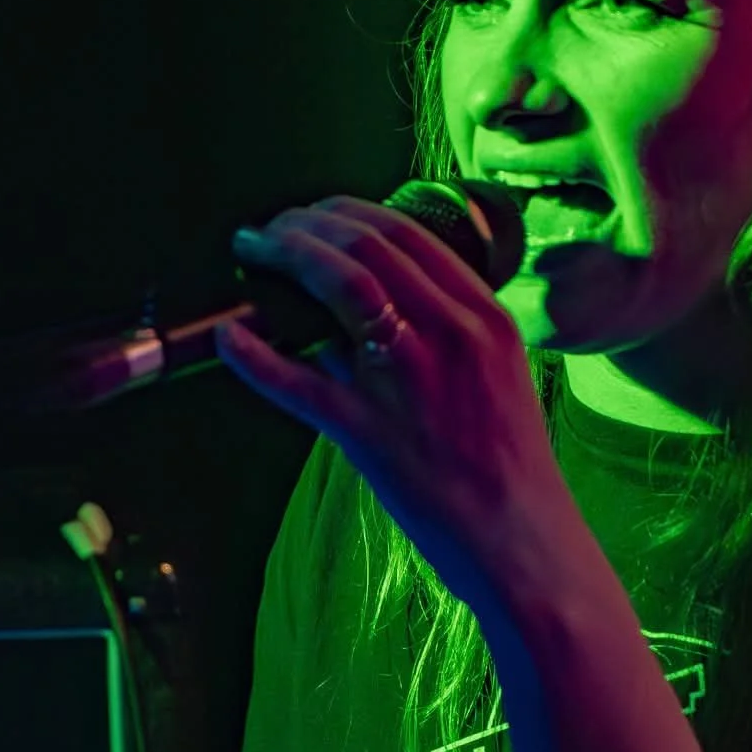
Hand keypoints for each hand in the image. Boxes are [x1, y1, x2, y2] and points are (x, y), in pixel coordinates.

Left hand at [218, 196, 585, 617]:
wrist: (523, 539)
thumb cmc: (508, 465)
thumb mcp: (495, 377)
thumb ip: (440, 336)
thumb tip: (355, 315)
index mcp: (485, 317)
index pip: (406, 232)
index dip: (344, 212)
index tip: (312, 215)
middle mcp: (452, 335)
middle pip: (366, 244)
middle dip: (303, 225)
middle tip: (268, 231)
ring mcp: (409, 381)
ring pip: (339, 286)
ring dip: (283, 258)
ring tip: (252, 256)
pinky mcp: (371, 433)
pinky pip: (298, 381)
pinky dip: (254, 355)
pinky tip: (227, 339)